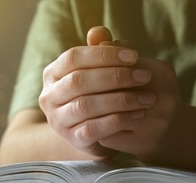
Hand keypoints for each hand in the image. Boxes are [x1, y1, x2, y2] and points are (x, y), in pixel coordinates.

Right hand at [39, 27, 155, 157]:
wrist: (92, 131)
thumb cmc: (96, 94)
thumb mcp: (98, 71)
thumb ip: (100, 51)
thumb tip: (99, 31)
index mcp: (52, 73)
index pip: (73, 57)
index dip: (104, 55)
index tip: (134, 55)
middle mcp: (49, 96)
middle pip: (79, 81)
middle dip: (115, 77)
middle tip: (144, 76)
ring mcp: (58, 120)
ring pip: (86, 105)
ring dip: (120, 100)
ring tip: (146, 98)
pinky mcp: (73, 139)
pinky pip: (94, 129)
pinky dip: (117, 120)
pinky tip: (137, 115)